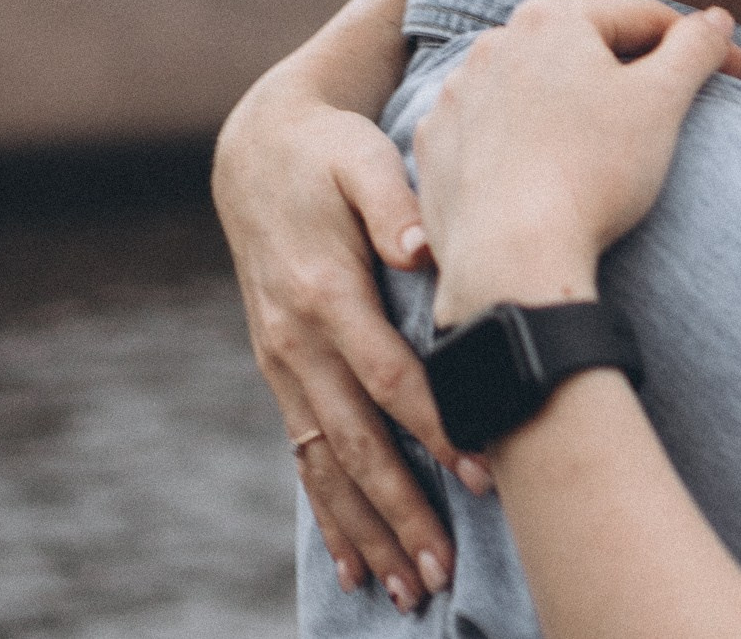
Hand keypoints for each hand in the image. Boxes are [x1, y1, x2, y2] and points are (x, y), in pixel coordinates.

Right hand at [213, 72, 480, 610]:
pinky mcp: (281, 373)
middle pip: (355, 442)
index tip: (482, 470)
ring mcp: (283, 363)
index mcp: (324, 290)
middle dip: (399, 510)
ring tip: (405, 589)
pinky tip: (353, 564)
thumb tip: (421, 246)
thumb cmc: (329, 151)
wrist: (258, 150)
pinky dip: (328, 514)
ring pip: (325, 465)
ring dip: (366, 530)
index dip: (434, 426)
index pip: (387, 376)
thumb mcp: (359, 155)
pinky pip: (303, 457)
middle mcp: (296, 340)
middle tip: (442, 570)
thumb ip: (392, 197)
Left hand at [414, 0, 740, 327]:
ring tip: (604, 149)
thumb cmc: (593, 170)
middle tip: (671, 112)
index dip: (697, 46)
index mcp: (549, 19)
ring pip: (534, 91)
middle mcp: (492, 44)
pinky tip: (547, 172)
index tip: (736, 76)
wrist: (512, 255)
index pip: (643, 20)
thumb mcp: (663, 100)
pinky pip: (492, 133)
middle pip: (584, 51)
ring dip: (571, 108)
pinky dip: (523, 144)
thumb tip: (716, 19)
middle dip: (630, 74)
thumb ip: (695, 47)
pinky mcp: (435, 147)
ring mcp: (456, 96)